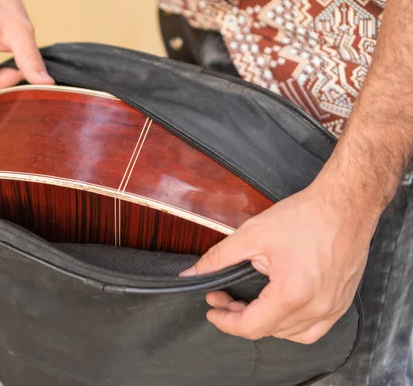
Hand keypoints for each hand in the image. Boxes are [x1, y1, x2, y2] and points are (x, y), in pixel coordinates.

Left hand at [180, 177, 380, 343]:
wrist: (344, 205)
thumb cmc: (306, 216)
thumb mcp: (252, 234)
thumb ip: (219, 257)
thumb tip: (194, 272)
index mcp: (291, 294)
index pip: (251, 326)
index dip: (225, 321)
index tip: (213, 310)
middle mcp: (315, 307)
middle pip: (268, 330)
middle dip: (239, 316)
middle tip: (224, 297)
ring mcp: (332, 307)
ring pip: (290, 333)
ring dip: (265, 322)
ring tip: (248, 304)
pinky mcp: (341, 302)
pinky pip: (313, 328)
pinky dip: (292, 325)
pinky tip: (278, 310)